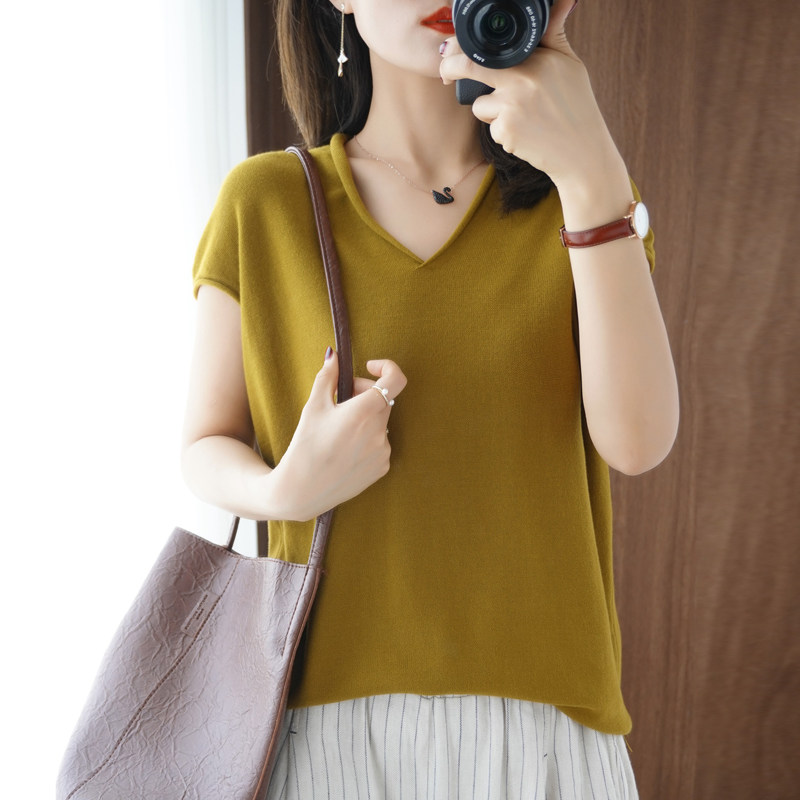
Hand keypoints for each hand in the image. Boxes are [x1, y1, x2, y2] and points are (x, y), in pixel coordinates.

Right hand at [268, 350, 407, 520]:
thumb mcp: (313, 406)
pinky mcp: (382, 467)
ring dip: (365, 417)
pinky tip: (344, 448)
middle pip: (383, 399)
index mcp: (364, 412)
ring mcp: (383, 451)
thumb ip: (327, 376)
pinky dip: (367, 438)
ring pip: (380, 422)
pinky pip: (380, 442)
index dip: (386, 367)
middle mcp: (380, 432)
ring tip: (339, 429)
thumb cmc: (305, 446)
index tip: (370, 367)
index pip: (395, 380)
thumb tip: (334, 354)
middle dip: (364, 393)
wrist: (302, 491)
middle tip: (340, 399)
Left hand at [439, 0, 623, 190]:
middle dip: (450, 69)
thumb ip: (553, 34)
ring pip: (479, 105)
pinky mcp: (505, 132)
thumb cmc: (576, 106)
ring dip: (490, 110)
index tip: (452, 50)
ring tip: (521, 115)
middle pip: (469, 68)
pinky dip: (502, 131)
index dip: (463, 48)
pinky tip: (525, 133)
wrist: (581, 151)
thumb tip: (562, 0)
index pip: (489, 48)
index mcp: (536, 60)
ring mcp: (511, 108)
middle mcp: (521, 81)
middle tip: (445, 73)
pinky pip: (490, 127)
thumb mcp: (570, 64)